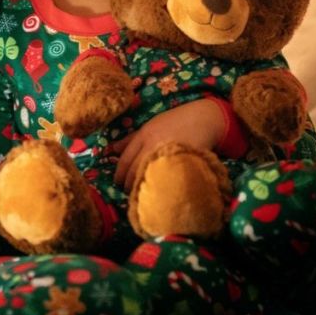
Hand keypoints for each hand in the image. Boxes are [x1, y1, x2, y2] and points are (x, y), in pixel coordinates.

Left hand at [110, 99, 225, 191]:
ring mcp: (167, 154)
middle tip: (128, 192)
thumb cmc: (174, 122)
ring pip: (148, 175)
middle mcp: (152, 145)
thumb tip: (113, 150)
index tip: (118, 183)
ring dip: (142, 188)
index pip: (125, 160)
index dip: (119, 174)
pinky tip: (158, 193)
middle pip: (134, 170)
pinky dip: (160, 186)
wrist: (202, 118)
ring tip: (140, 196)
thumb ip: (132, 139)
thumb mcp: (150, 125)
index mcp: (144, 135)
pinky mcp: (182, 161)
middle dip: (128, 184)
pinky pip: (167, 177)